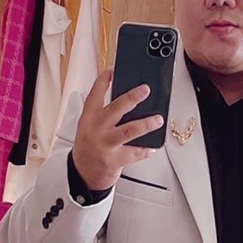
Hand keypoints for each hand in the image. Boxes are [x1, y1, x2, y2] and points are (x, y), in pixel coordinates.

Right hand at [70, 69, 164, 193]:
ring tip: (158, 119)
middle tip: (145, 89)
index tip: (113, 70)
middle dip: (131, 98)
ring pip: (128, 131)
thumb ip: (104, 114)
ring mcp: (105, 144)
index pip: (94, 95)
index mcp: (88, 117)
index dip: (103, 81)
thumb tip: (129, 102)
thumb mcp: (90, 126)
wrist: (84, 172)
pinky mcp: (114, 160)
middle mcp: (96, 129)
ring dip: (145, 124)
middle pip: (115, 109)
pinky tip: (153, 147)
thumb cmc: (90, 146)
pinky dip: (146, 150)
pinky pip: (135, 153)